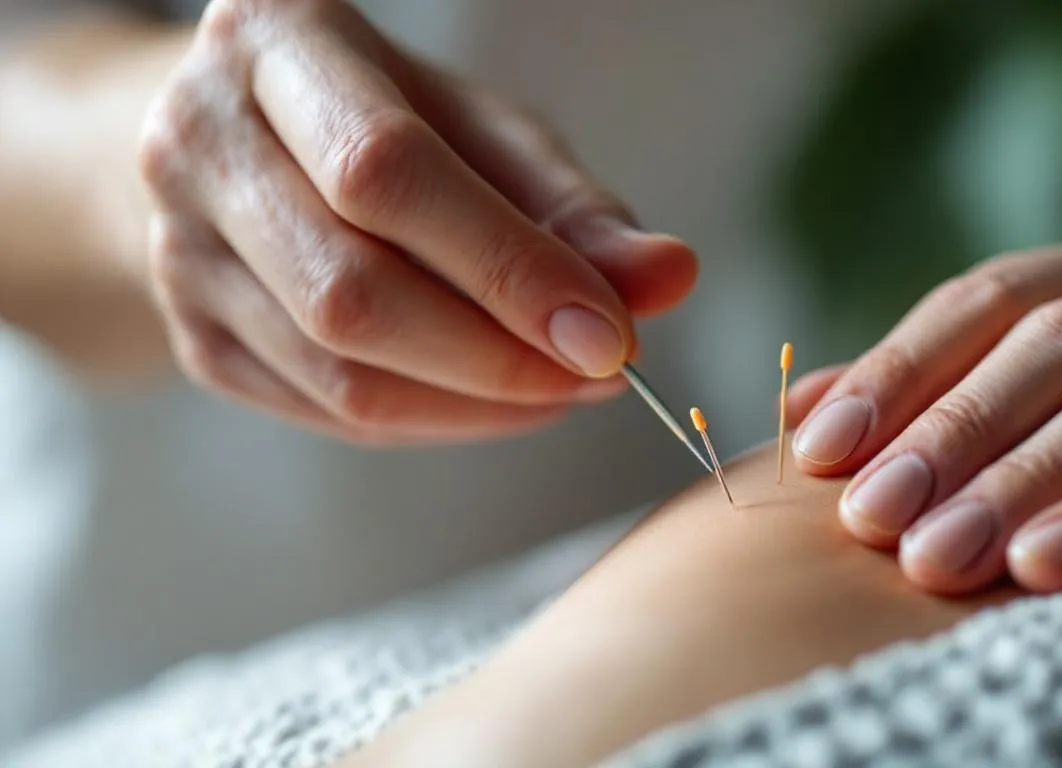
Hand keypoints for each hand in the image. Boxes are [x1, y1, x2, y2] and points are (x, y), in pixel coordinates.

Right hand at [137, 0, 696, 442]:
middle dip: (498, 356)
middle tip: (601, 373)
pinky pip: (326, 411)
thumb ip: (575, 206)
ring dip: (477, 402)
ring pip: (338, 369)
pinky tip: (496, 400)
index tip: (610, 335)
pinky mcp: (191, 336)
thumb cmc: (392, 126)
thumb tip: (670, 277)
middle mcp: (197, 140)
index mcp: (275, 44)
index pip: (385, 173)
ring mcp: (178, 248)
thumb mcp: (488, 134)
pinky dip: (434, 420)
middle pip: (351, 291)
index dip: (506, 267)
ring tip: (564, 388)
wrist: (254, 149)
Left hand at [789, 228, 1061, 592]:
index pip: (985, 299)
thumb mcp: (1056, 384)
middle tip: (876, 520)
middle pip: (1054, 344)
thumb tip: (804, 418)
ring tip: (945, 555)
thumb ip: (940, 389)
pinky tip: (1054, 562)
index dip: (899, 369)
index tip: (822, 449)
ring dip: (1029, 478)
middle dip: (954, 433)